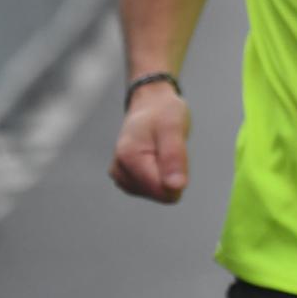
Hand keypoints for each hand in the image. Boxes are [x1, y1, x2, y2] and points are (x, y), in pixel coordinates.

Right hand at [109, 81, 190, 202]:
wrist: (150, 103)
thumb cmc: (163, 112)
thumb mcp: (174, 128)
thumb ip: (174, 158)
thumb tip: (176, 188)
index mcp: (129, 159)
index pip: (162, 190)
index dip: (177, 175)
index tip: (174, 151)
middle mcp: (119, 171)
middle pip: (159, 193)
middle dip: (171, 174)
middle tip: (169, 149)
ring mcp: (120, 176)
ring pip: (156, 192)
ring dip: (165, 173)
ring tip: (162, 150)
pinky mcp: (125, 178)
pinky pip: (151, 188)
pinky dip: (159, 174)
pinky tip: (156, 156)